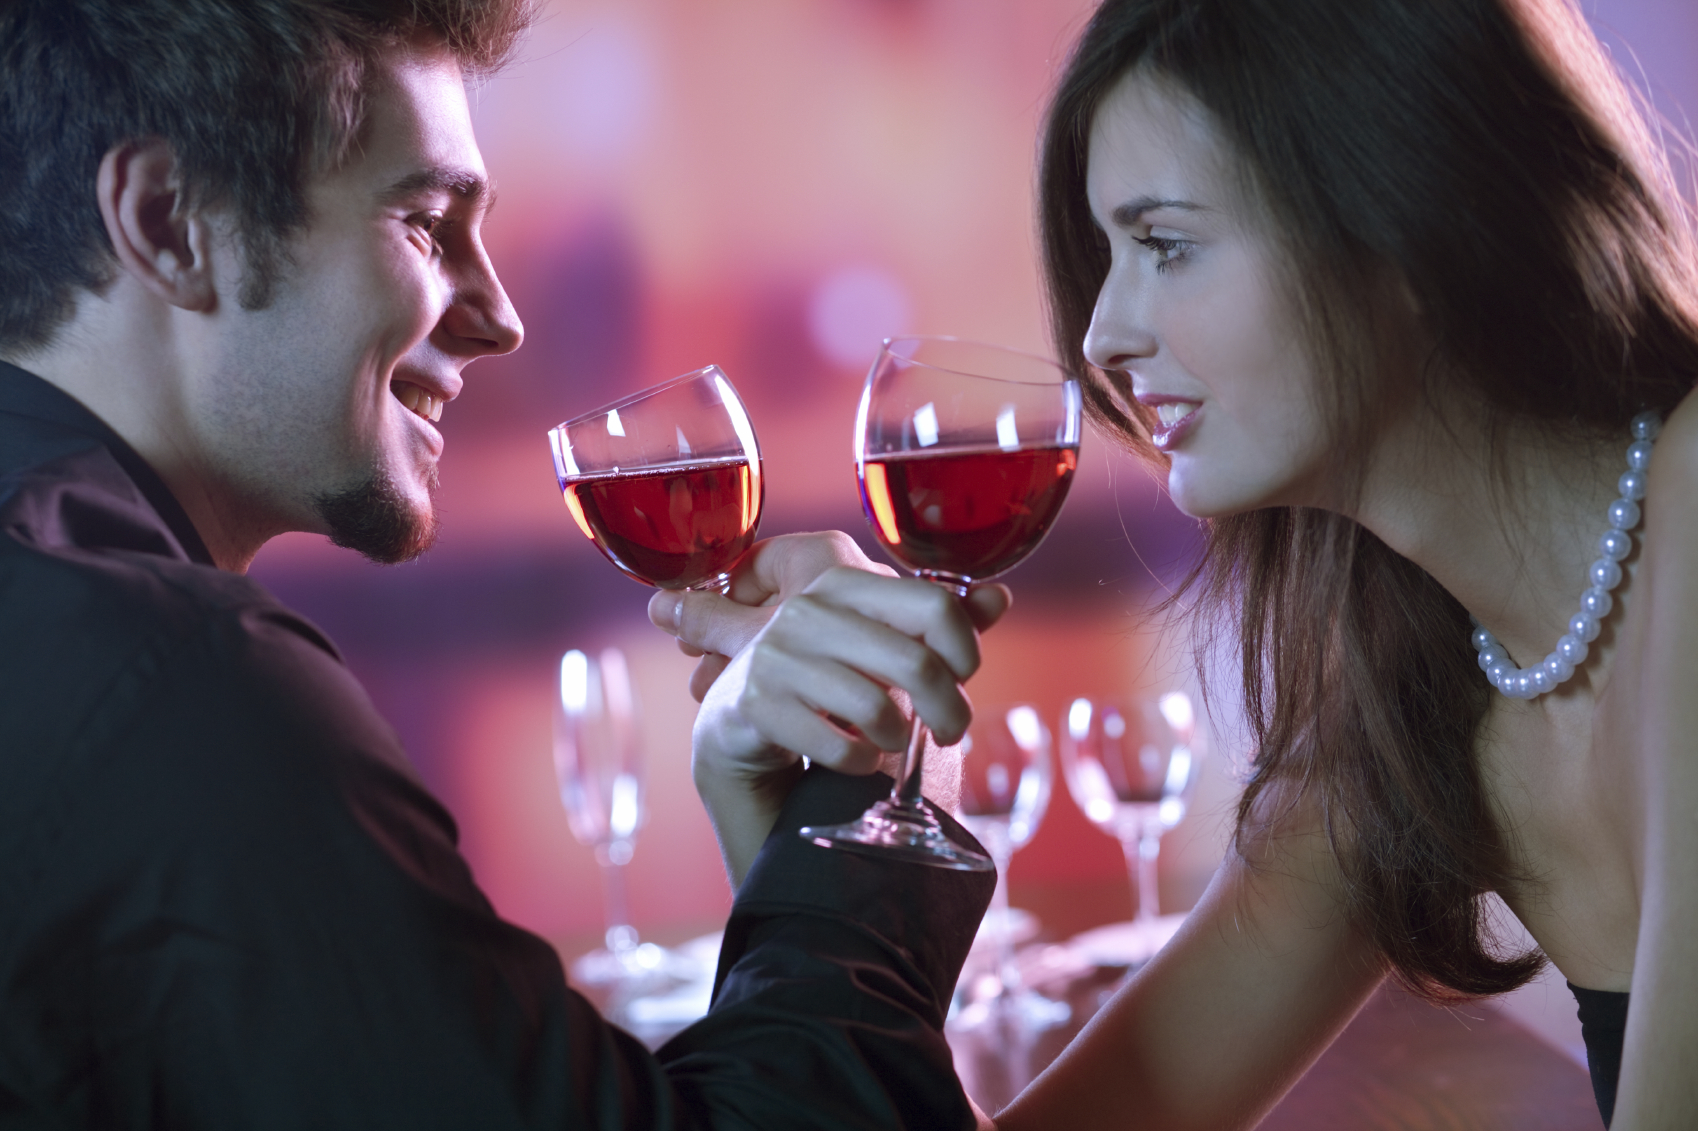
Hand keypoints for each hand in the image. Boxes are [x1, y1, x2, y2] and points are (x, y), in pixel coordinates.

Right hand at [648, 532, 1009, 883]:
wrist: (743, 719)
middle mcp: (808, 609)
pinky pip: (842, 746)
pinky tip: (856, 757)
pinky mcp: (759, 704)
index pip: (936, 605)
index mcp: (845, 582)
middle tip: (951, 731)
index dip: (965, 649)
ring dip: (898, 739)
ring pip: (878, 708)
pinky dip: (861, 762)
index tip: (962, 676)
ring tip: (892, 741)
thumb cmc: (825, 676)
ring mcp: (778, 655)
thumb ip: (937, 620)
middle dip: (948, 710)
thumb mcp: (879, 641)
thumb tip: (1000, 600)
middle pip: (917, 663)